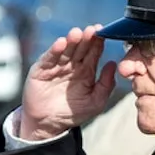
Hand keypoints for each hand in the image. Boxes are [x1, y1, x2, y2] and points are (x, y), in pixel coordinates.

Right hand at [20, 26, 117, 140]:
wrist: (49, 124)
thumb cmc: (73, 112)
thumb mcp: (96, 101)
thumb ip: (106, 85)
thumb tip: (113, 65)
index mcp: (86, 71)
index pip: (93, 53)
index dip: (98, 43)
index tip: (104, 33)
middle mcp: (72, 66)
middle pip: (80, 49)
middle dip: (86, 39)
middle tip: (93, 30)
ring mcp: (56, 66)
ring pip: (65, 51)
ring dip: (71, 41)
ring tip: (77, 33)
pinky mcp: (41, 70)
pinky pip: (49, 58)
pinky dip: (54, 50)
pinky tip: (61, 43)